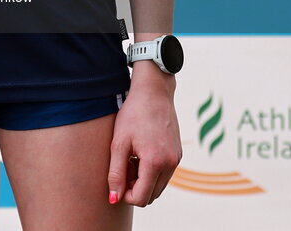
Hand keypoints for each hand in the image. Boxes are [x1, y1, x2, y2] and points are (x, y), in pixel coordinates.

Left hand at [107, 76, 181, 206]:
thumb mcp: (119, 142)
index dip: (124, 194)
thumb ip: (115, 173)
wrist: (153, 91)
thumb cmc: (133, 114)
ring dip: (143, 180)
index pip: (140, 198)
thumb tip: (113, 199)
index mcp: (155, 162)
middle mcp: (170, 164)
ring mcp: (176, 159)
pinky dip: (152, 171)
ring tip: (130, 158)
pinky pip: (164, 174)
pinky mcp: (177, 154)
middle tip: (123, 165)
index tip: (116, 178)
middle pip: (150, 195)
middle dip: (134, 187)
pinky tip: (140, 153)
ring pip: (158, 186)